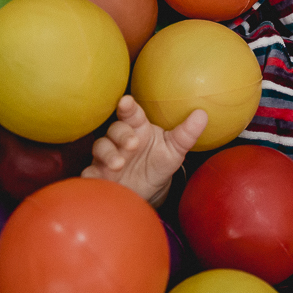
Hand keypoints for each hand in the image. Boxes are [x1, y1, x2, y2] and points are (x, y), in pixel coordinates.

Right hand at [81, 95, 206, 207]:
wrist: (148, 190)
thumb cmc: (159, 163)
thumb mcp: (175, 150)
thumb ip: (186, 133)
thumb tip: (203, 114)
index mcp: (138, 127)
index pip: (131, 113)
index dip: (127, 106)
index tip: (126, 102)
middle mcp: (120, 139)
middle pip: (115, 129)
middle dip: (122, 135)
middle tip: (133, 144)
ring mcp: (108, 155)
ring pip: (101, 148)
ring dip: (108, 154)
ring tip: (119, 164)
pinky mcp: (100, 173)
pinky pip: (90, 171)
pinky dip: (89, 174)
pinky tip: (92, 178)